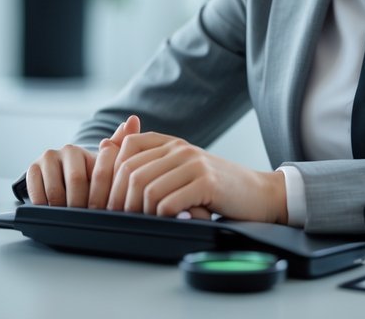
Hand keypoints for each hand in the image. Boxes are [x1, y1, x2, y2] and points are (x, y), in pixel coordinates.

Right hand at [25, 116, 139, 207]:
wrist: (61, 182)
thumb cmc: (89, 177)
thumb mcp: (104, 168)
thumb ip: (120, 146)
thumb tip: (133, 119)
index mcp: (84, 150)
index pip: (96, 174)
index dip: (99, 196)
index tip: (101, 209)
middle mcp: (65, 150)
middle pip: (76, 183)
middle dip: (82, 204)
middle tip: (86, 218)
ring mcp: (46, 158)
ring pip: (55, 192)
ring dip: (63, 208)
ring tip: (71, 216)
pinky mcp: (31, 169)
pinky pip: (37, 194)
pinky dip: (46, 206)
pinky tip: (54, 211)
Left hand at [105, 132, 287, 223]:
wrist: (259, 193)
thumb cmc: (216, 187)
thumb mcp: (182, 169)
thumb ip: (151, 162)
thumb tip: (105, 146)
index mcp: (170, 142)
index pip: (126, 148)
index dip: (113, 175)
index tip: (113, 200)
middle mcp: (180, 148)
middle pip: (131, 171)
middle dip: (121, 199)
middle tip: (123, 218)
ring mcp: (194, 164)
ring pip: (147, 188)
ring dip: (142, 211)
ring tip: (149, 221)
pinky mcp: (207, 183)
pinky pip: (168, 202)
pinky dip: (162, 216)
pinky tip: (169, 220)